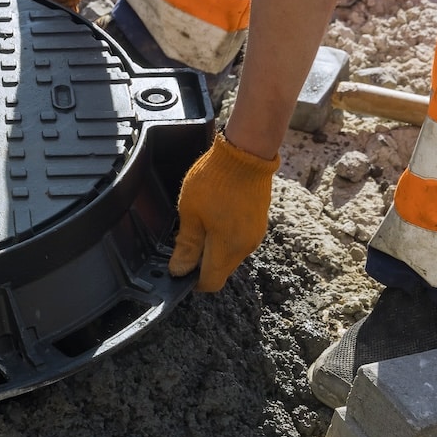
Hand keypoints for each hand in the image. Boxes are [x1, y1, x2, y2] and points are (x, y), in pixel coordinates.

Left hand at [168, 132, 280, 291]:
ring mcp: (255, 235)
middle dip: (200, 263)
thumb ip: (186, 245)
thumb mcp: (190, 213)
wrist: (247, 154)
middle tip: (182, 241)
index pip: (211, 282)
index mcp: (228, 249)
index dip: (192, 281)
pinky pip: (237, 240)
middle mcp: (245, 247)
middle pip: (220, 269)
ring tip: (196, 224)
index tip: (178, 269)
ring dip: (211, 248)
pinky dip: (223, 237)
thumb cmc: (216, 180)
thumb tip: (179, 270)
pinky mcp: (258, 223)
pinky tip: (211, 217)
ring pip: (228, 255)